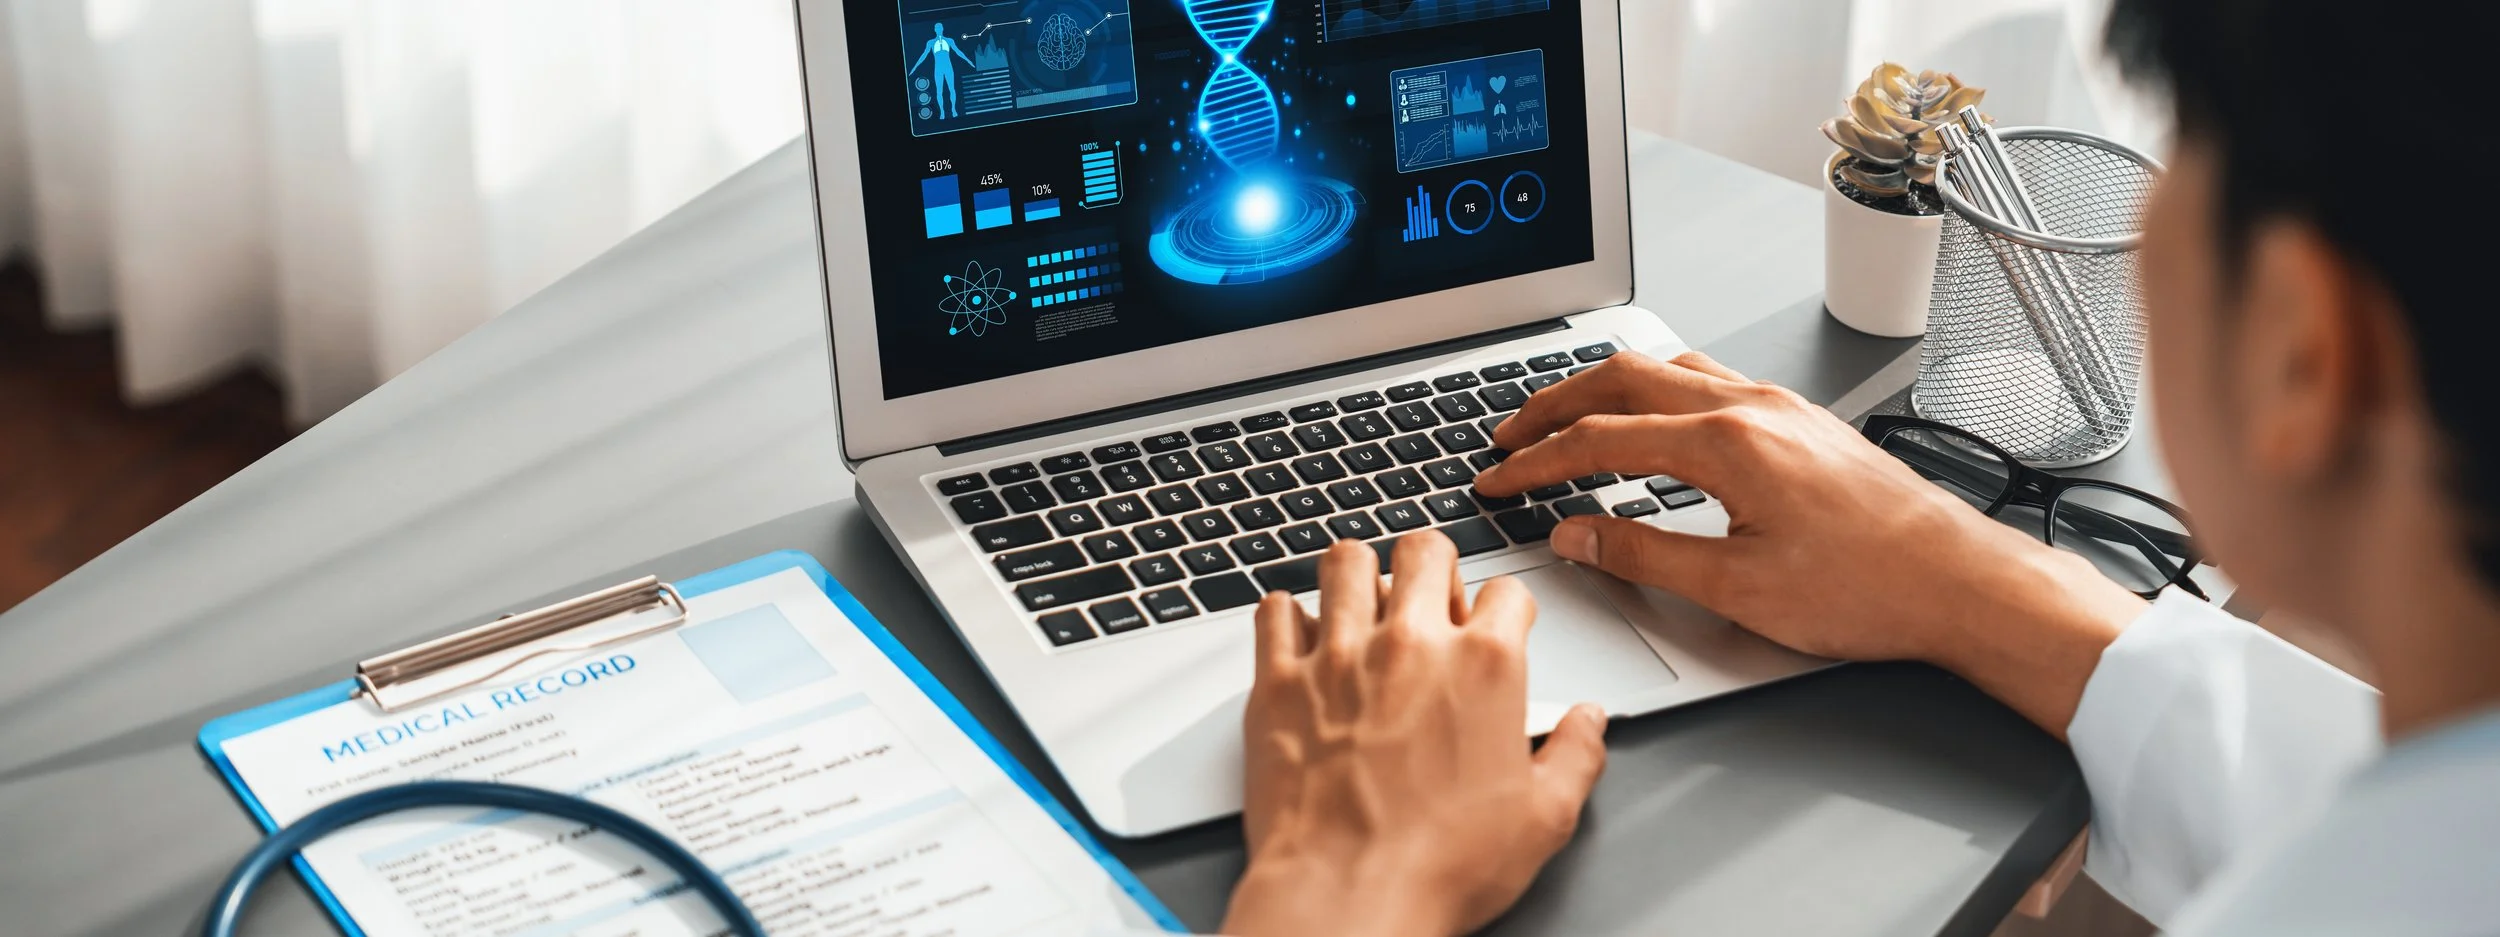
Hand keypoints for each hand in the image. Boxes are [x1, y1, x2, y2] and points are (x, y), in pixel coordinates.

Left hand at [1221, 534, 1608, 936]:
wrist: (1347, 897)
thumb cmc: (1438, 865)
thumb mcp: (1544, 819)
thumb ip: (1576, 756)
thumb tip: (1590, 723)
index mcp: (1484, 666)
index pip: (1508, 590)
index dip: (1508, 607)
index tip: (1498, 626)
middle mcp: (1411, 644)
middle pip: (1425, 550)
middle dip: (1434, 566)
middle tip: (1431, 599)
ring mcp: (1339, 656)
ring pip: (1346, 561)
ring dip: (1360, 574)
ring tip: (1365, 601)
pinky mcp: (1279, 681)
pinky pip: (1276, 610)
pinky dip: (1289, 616)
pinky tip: (1303, 637)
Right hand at [1474, 351, 2145, 736]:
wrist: (1957, 582)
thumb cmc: (1868, 589)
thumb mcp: (1736, 589)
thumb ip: (1642, 556)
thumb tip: (1577, 536)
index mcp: (1725, 443)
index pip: (1599, 439)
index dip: (1536, 463)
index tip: (1498, 481)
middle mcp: (1750, 408)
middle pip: (1622, 379)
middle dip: (1553, 405)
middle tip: (1508, 435)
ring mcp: (1778, 407)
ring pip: (1666, 369)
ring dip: (1603, 387)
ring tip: (1564, 416)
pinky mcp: (1799, 421)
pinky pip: (1707, 379)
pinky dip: (1655, 389)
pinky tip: (1650, 414)